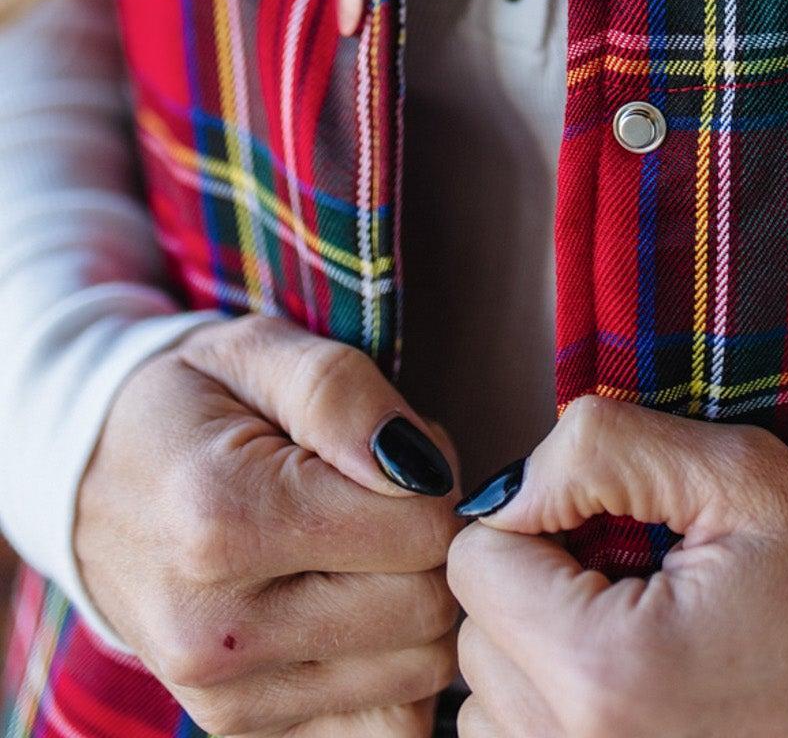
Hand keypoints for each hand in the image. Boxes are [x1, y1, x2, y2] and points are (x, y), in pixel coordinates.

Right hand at [73, 313, 462, 737]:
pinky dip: (392, 669)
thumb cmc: (192, 405)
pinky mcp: (242, 731)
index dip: (432, 478)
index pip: (419, 529)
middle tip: (381, 499)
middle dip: (430, 544)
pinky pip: (385, 726)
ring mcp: (226, 697)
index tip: (392, 455)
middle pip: (425, 609)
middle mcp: (217, 631)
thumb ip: (341, 392)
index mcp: (221, 522)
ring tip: (360, 548)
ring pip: (418, 675)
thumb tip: (423, 466)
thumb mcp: (257, 352)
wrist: (91, 483)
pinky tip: (352, 606)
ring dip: (416, 605)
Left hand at [446, 395, 787, 737]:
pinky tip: (638, 692)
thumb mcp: (738, 474)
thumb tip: (509, 485)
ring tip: (641, 634)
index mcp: (607, 672)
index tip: (614, 523)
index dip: (537, 516)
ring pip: (485, 708)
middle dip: (537, 586)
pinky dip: (555, 717)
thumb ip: (604, 450)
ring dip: (538, 658)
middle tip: (637, 574)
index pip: (475, 560)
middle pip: (475, 636)